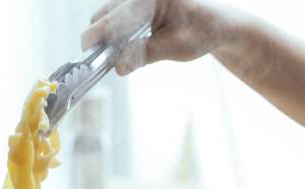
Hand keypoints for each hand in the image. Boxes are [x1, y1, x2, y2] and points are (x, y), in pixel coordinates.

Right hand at [82, 0, 232, 74]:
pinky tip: (126, 50)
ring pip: (105, 19)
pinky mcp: (133, 6)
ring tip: (121, 58)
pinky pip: (114, 21)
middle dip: (101, 42)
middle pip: (102, 17)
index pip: (113, 19)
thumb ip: (145, 54)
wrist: (216, 22)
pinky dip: (116, 37)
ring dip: (108, 40)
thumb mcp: (177, 47)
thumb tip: (117, 67)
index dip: (98, 41)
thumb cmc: (202, 31)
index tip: (88, 60)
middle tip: (107, 65)